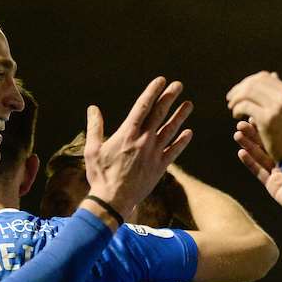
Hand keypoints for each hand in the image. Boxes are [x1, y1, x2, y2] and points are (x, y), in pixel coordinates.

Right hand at [82, 77, 193, 219]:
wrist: (113, 201)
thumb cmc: (100, 175)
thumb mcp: (92, 149)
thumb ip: (94, 127)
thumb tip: (93, 108)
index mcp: (127, 134)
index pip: (143, 106)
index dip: (153, 91)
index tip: (161, 80)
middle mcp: (144, 141)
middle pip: (160, 114)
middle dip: (169, 97)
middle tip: (178, 85)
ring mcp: (154, 154)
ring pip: (170, 130)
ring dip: (180, 116)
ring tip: (189, 104)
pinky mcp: (160, 167)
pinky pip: (174, 151)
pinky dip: (182, 141)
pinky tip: (189, 132)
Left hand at [226, 72, 281, 161]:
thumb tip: (272, 74)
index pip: (264, 78)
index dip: (249, 83)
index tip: (240, 90)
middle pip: (254, 83)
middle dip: (239, 89)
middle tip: (230, 98)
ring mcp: (276, 108)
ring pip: (248, 93)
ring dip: (236, 99)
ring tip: (232, 107)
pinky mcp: (267, 120)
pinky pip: (245, 107)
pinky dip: (237, 110)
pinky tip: (237, 117)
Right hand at [235, 120, 281, 218]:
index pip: (277, 137)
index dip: (266, 127)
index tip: (255, 117)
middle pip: (264, 146)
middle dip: (252, 135)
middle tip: (241, 124)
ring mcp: (277, 174)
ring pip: (259, 157)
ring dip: (248, 146)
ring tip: (237, 135)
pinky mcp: (271, 185)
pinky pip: (258, 172)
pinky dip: (249, 162)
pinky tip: (241, 152)